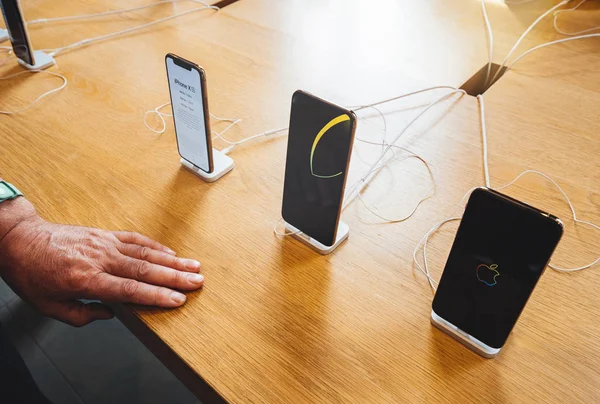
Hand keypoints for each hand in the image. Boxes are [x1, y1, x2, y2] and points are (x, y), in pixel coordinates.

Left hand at [0, 216, 203, 326]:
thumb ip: (81, 315)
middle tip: (197, 281)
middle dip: (174, 277)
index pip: (130, 290)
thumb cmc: (33, 273)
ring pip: (145, 252)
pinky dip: (154, 245)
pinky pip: (134, 239)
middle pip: (145, 269)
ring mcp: (104, 243)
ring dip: (172, 260)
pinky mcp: (104, 234)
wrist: (21, 240)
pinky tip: (170, 253)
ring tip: (194, 266)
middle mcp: (100, 258)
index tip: (178, 300)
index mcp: (86, 279)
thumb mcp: (49, 306)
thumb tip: (109, 314)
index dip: (157, 296)